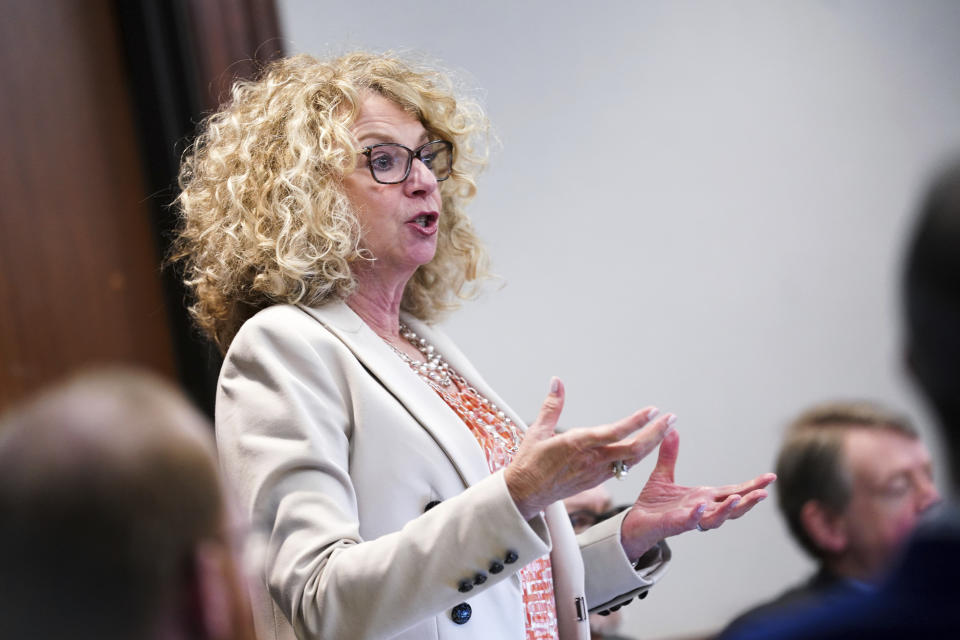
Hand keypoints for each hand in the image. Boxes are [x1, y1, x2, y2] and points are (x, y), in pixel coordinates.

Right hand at [505, 378, 676, 519]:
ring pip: (632, 460)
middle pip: (633, 450)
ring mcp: (597, 472)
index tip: (653, 411)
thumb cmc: (529, 461)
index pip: (614, 432)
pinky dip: (638, 455)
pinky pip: (623, 467)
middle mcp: (592, 460)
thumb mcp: (537, 430)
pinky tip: (645, 445)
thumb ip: (552, 405)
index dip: (636, 422)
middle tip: (671, 418)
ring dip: (651, 444)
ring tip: (665, 429)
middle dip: (655, 434)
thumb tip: (557, 381)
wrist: (525, 494)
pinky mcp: (597, 479)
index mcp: (578, 445)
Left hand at [620, 429, 775, 558]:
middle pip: (732, 507)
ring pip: (715, 518)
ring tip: (738, 499)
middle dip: (749, 501)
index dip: (751, 485)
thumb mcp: (663, 475)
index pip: (732, 491)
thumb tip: (672, 430)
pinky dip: (696, 515)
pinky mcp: (674, 525)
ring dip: (727, 510)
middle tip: (764, 493)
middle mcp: (702, 509)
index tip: (770, 477)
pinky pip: (688, 522)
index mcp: (704, 497)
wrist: (634, 523)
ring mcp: (690, 519)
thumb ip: (670, 455)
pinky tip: (701, 507)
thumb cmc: (653, 504)